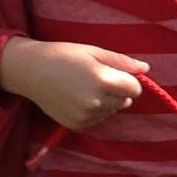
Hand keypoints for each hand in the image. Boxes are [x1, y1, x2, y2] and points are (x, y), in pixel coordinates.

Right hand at [0, 37, 147, 130]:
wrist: (31, 71)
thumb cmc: (63, 55)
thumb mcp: (94, 51)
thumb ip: (122, 62)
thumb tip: (145, 69)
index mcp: (103, 80)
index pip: (135, 89)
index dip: (129, 80)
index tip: (116, 73)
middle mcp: (96, 101)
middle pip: (125, 101)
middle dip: (117, 90)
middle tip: (96, 77)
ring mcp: (86, 116)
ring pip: (112, 111)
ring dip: (107, 101)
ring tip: (85, 86)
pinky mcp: (76, 125)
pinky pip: (97, 119)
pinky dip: (94, 110)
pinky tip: (77, 97)